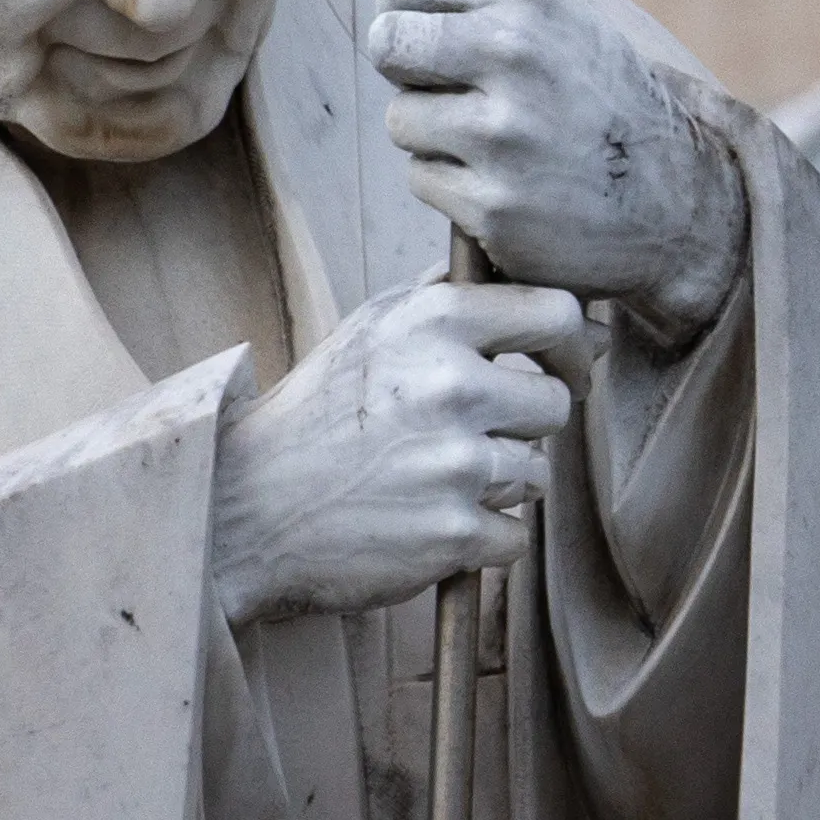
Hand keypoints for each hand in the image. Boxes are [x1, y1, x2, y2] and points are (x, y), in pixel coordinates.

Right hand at [207, 277, 582, 623]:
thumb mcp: (370, 328)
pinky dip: (481, 538)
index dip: (574, 345)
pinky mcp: (455, 532)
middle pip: (555, 403)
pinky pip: (515, 535)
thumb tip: (530, 280)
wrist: (245, 510)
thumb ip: (445, 297)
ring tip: (427, 480)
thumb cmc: (317, 416)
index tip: (566, 366)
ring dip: (497, 485)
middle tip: (468, 436)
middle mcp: (450, 386)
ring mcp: (456, 463)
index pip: (558, 313)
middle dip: (525, 425)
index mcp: (433, 323)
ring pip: (536, 473)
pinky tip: (426, 522)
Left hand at [362, 0, 745, 342]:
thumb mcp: (547, 8)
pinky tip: (505, 179)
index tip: (437, 22)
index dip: (409, 3)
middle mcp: (516, 53)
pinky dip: (453, 183)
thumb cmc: (593, 86)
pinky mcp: (494, 203)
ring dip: (433, 132)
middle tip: (451, 81)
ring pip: (401, 119)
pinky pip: (423, 179)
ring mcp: (504, 133)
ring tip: (493, 136)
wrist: (671, 192)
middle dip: (406, 66)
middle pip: (387, 42)